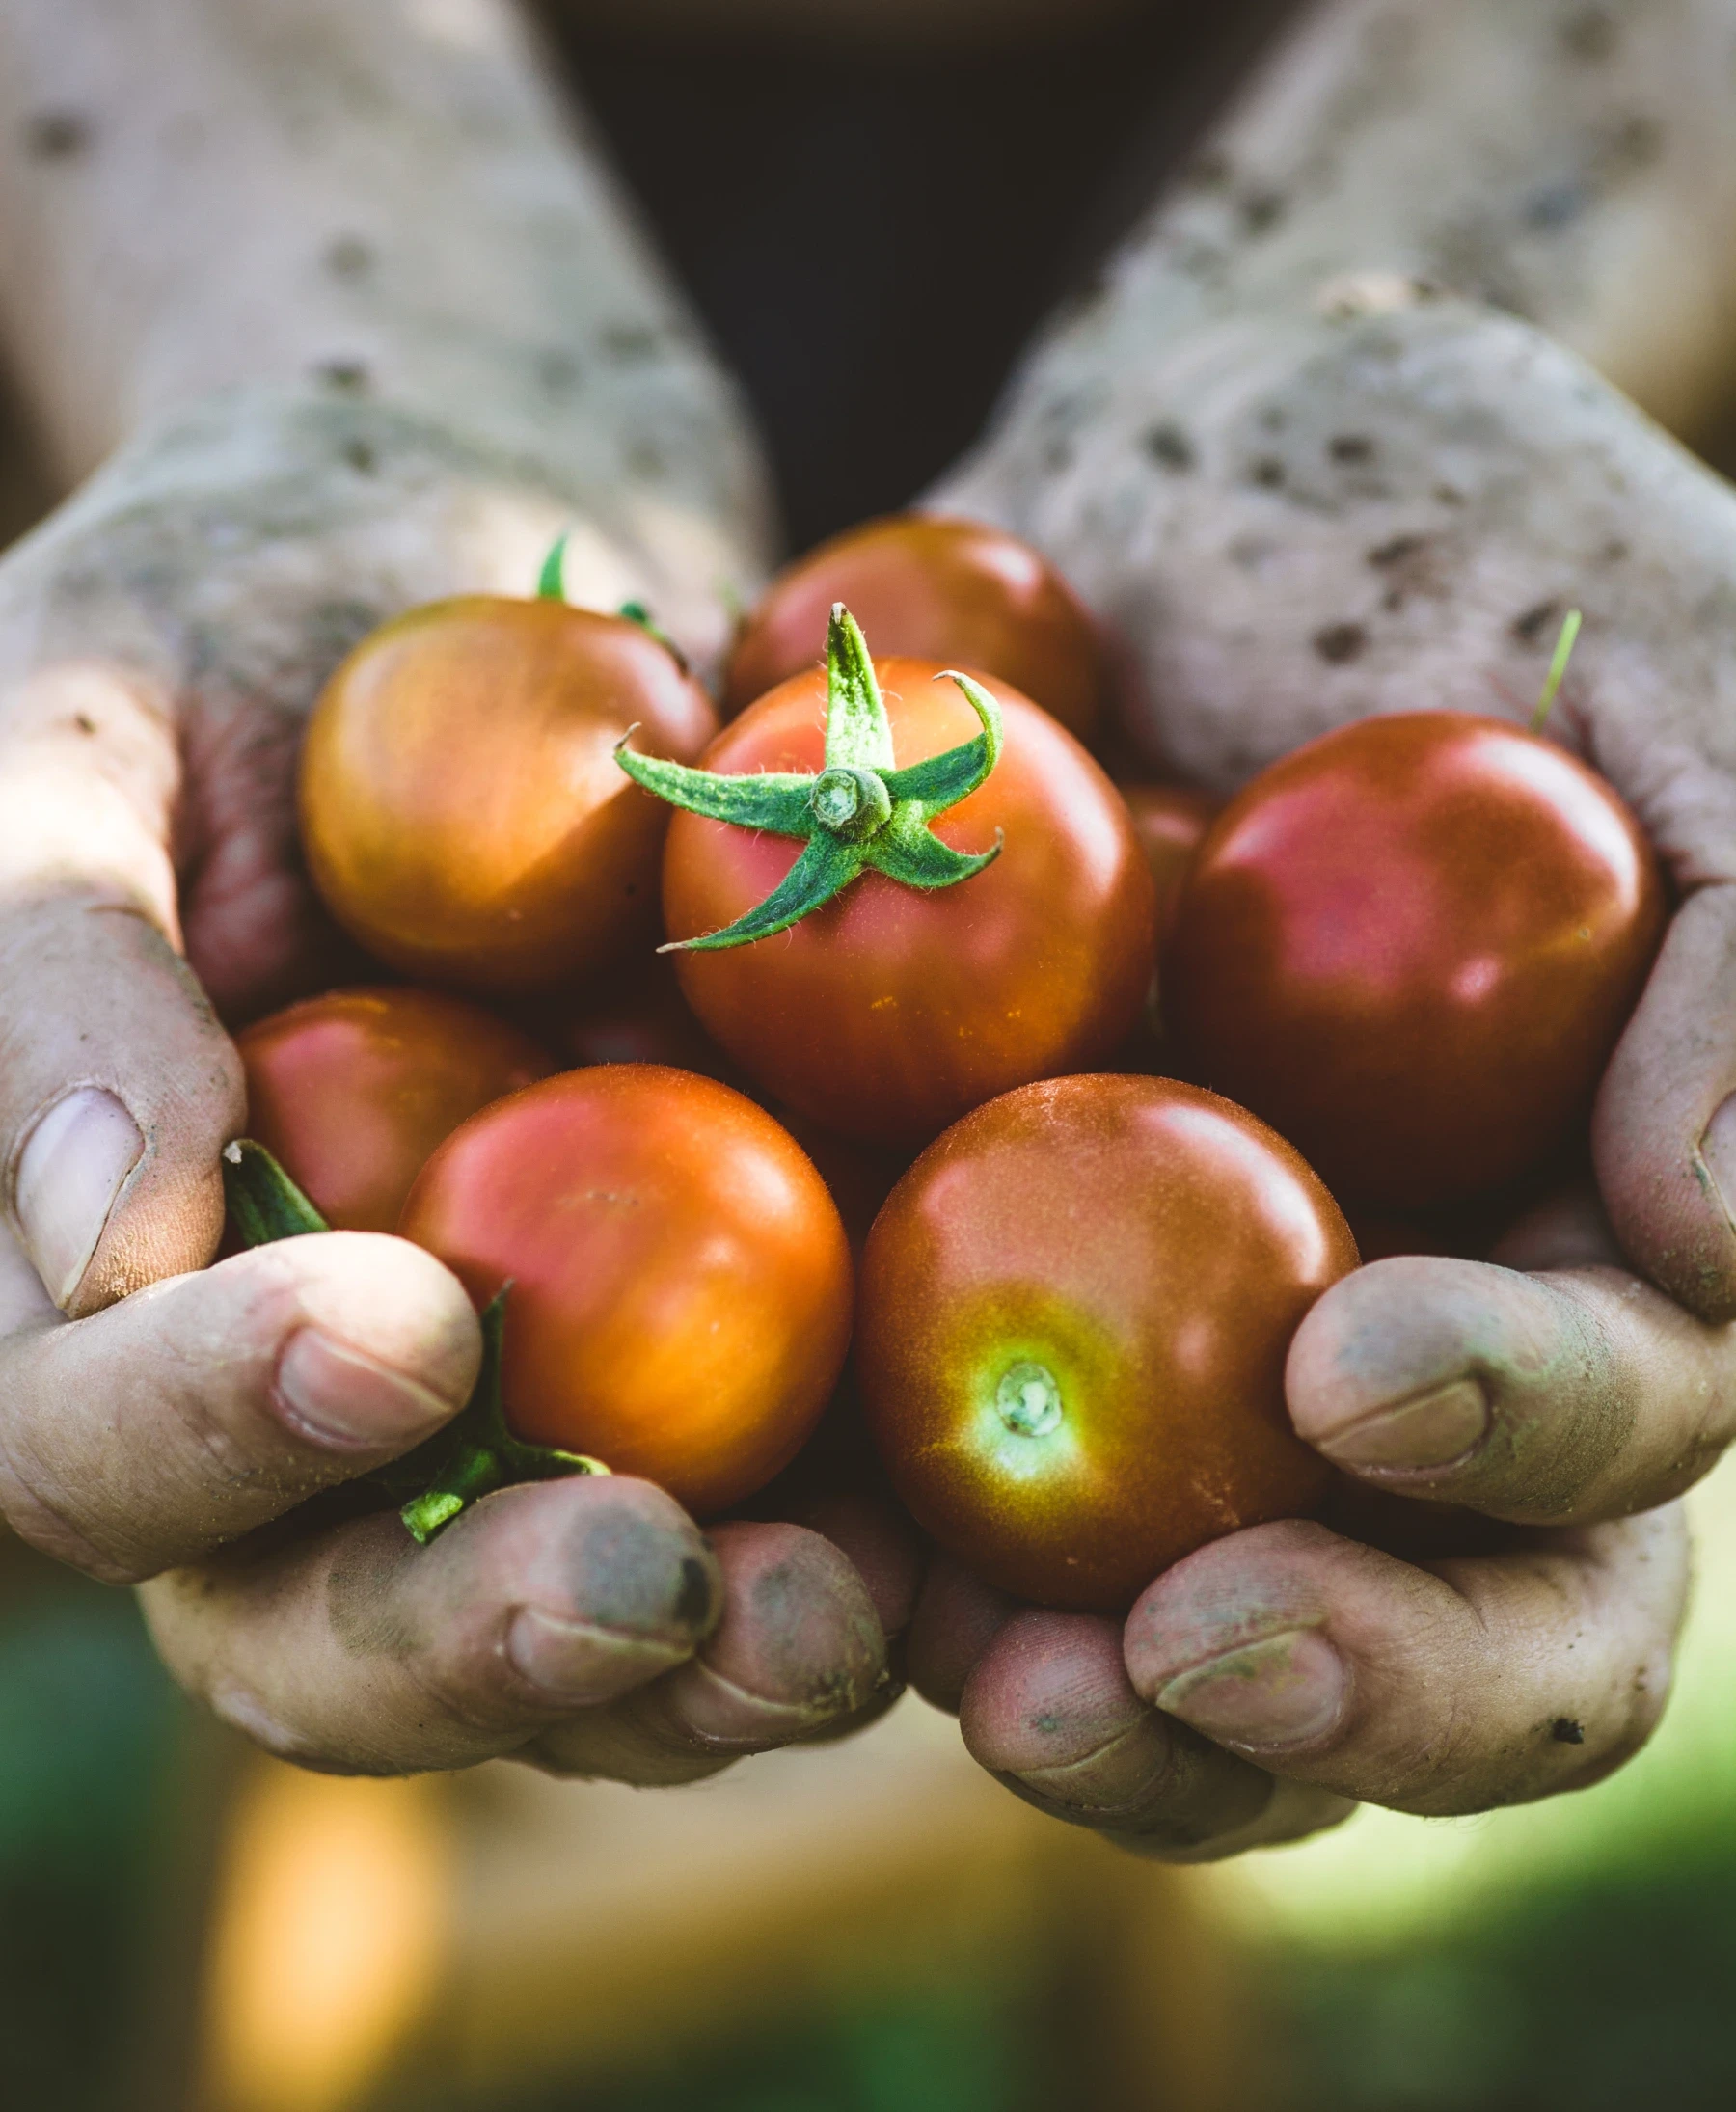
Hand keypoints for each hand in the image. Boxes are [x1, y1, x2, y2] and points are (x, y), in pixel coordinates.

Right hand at [0, 393, 892, 1777]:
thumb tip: (110, 1244)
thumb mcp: (93, 726)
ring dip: (722, 1664)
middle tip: (647, 1587)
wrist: (506, 558)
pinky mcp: (760, 1350)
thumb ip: (59, 966)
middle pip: (343, 1622)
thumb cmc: (244, 617)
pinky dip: (907, 1552)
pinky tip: (998, 1547)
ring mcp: (551, 1399)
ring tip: (847, 1616)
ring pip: (598, 1627)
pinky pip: (820, 1499)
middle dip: (483, 1642)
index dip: (211, 1426)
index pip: (100, 1438)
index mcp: (124, 1291)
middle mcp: (324, 1403)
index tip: (395, 1329)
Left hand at [921, 287, 1735, 1848]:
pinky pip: (900, 1491)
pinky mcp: (945, 1322)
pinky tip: (749, 1539)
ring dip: (1080, 1706)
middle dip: (1329, 1688)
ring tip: (955, 1667)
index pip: (1606, 1443)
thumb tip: (1719, 1245)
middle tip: (1169, 1653)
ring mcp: (1161, 1370)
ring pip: (1161, 1645)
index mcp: (1576, 1256)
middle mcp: (1380, 1365)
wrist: (1142, 494)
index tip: (1353, 1366)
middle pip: (1412, 1637)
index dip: (1522, 1442)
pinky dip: (843, 1545)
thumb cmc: (1442, 532)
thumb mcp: (1668, 647)